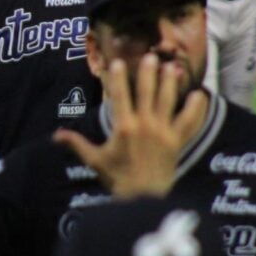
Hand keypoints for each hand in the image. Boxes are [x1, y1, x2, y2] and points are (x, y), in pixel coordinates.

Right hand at [53, 53, 206, 199]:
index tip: (117, 62)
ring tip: (172, 66)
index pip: (120, 96)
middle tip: (150, 56)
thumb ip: (77, 144)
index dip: (118, 78)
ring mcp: (163, 133)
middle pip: (147, 92)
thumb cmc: (118, 179)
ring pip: (168, 101)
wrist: (143, 199)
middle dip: (148, 73)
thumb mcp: (95, 160)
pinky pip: (189, 122)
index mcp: (124, 127)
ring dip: (170, 83)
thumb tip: (56, 135)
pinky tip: (200, 94)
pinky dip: (196, 108)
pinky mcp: (177, 142)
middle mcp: (145, 126)